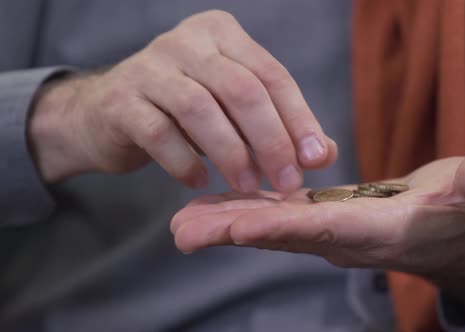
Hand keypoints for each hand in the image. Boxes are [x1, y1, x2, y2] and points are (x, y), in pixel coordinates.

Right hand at [28, 10, 336, 191]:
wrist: (106, 113)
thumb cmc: (182, 112)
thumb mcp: (233, 111)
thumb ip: (279, 126)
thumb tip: (323, 154)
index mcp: (221, 34)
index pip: (271, 74)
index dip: (298, 119)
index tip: (314, 159)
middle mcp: (186, 41)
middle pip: (241, 89)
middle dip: (270, 140)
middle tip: (286, 180)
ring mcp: (148, 68)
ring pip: (200, 109)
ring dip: (231, 153)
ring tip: (248, 185)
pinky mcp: (120, 101)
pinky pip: (159, 133)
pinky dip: (184, 162)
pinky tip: (199, 180)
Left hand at [171, 150, 464, 309]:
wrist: (450, 234)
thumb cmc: (464, 212)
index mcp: (375, 230)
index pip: (324, 228)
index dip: (281, 226)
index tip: (237, 224)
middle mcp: (343, 238)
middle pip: (282, 235)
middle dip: (235, 232)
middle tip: (184, 232)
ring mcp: (329, 232)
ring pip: (272, 228)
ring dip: (227, 225)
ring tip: (182, 222)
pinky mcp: (323, 220)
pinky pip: (278, 217)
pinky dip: (245, 211)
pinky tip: (213, 206)